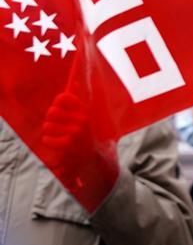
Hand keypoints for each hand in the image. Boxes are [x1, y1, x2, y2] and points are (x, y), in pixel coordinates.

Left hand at [40, 92, 119, 210]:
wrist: (94, 160)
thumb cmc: (85, 137)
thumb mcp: (84, 118)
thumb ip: (76, 103)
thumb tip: (70, 84)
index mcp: (85, 113)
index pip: (63, 98)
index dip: (57, 104)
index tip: (60, 111)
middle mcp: (81, 121)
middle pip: (52, 112)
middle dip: (50, 120)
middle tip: (57, 127)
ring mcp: (75, 132)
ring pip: (47, 126)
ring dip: (49, 133)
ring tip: (58, 137)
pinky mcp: (68, 144)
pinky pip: (47, 139)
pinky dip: (49, 143)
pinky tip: (58, 145)